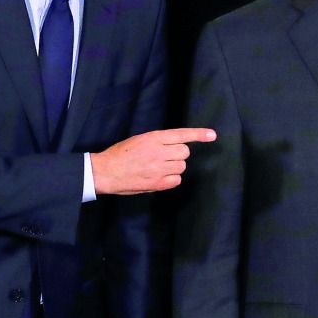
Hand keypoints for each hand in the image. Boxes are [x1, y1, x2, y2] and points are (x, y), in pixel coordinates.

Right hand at [91, 128, 216, 194]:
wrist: (105, 172)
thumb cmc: (120, 154)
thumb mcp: (139, 140)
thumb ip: (158, 142)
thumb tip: (176, 146)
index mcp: (153, 138)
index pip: (181, 134)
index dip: (199, 134)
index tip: (212, 135)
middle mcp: (159, 152)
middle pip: (185, 152)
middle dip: (178, 154)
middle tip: (164, 157)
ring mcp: (159, 169)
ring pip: (181, 166)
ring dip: (174, 167)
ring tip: (157, 168)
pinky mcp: (158, 183)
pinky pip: (177, 180)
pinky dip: (171, 179)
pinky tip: (159, 177)